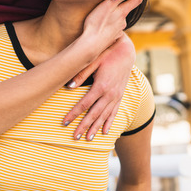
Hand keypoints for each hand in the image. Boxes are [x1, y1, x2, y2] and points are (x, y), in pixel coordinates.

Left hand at [63, 0, 148, 139]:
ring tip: (88, 139)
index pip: (84, 104)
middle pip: (94, 114)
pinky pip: (114, 112)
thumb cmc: (107, 53)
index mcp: (101, 86)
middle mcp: (110, 94)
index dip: (73, 114)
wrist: (126, 51)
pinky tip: (105, 131)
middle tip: (75, 137)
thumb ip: (81, 74)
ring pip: (104, 116)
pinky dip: (109, 122)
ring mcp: (116, 96)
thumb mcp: (93, 60)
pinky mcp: (120, 96)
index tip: (65, 123)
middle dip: (84, 126)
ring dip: (96, 128)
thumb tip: (68, 86)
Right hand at [78, 0, 148, 55]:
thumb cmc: (97, 23)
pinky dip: (111, 23)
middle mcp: (123, 21)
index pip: (136, 0)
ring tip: (109, 11)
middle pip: (127, 10)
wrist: (91, 44)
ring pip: (120, 19)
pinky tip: (105, 24)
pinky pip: (114, 27)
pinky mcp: (112, 37)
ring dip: (117, 14)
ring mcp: (118, 30)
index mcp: (122, 12)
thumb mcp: (108, 5)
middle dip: (127, 3)